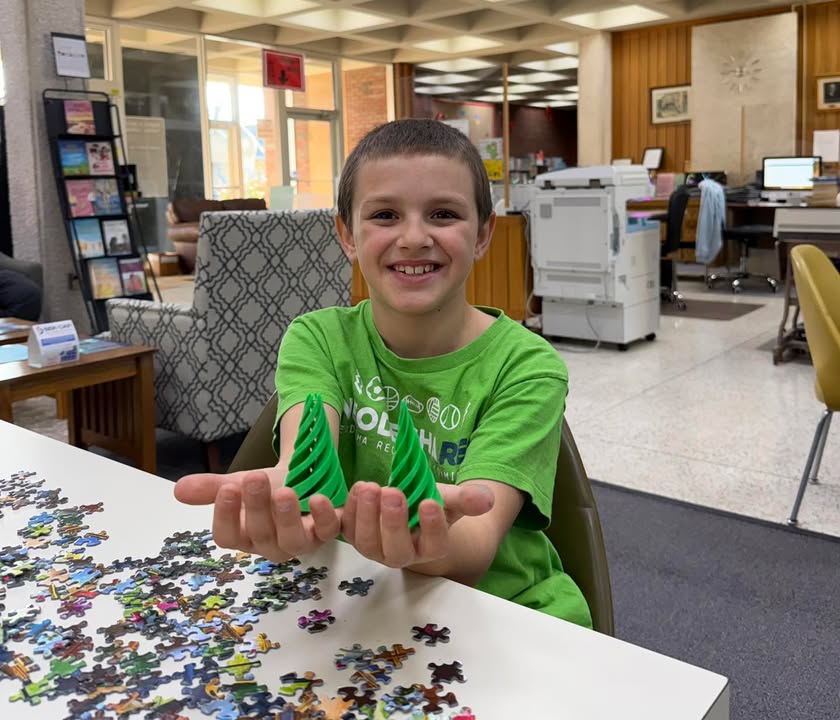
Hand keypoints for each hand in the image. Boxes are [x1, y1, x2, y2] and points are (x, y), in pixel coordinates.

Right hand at [174, 470, 340, 561]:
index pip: (228, 536)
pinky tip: (317, 499)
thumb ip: (211, 487)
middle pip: (260, 534)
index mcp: (244, 536)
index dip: (226, 516)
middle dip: (256, 507)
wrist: (302, 477)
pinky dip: (324, 517)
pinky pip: (328, 531)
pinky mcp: (326, 531)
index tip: (227, 489)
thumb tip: (178, 489)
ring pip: (292, 540)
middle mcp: (270, 545)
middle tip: (254, 479)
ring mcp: (300, 541)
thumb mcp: (239, 485)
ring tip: (284, 491)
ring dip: (287, 517)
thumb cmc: (267, 488)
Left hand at [341, 481, 493, 568]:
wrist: (407, 507)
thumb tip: (487, 499)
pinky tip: (354, 489)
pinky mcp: (354, 535)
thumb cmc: (431, 503)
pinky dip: (346, 511)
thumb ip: (466, 499)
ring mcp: (375, 547)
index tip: (430, 503)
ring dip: (366, 516)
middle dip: (393, 521)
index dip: (431, 526)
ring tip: (370, 487)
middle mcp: (401, 555)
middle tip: (393, 491)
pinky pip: (347, 530)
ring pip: (367, 542)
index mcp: (430, 548)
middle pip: (396, 549)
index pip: (434, 544)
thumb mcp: (449, 498)